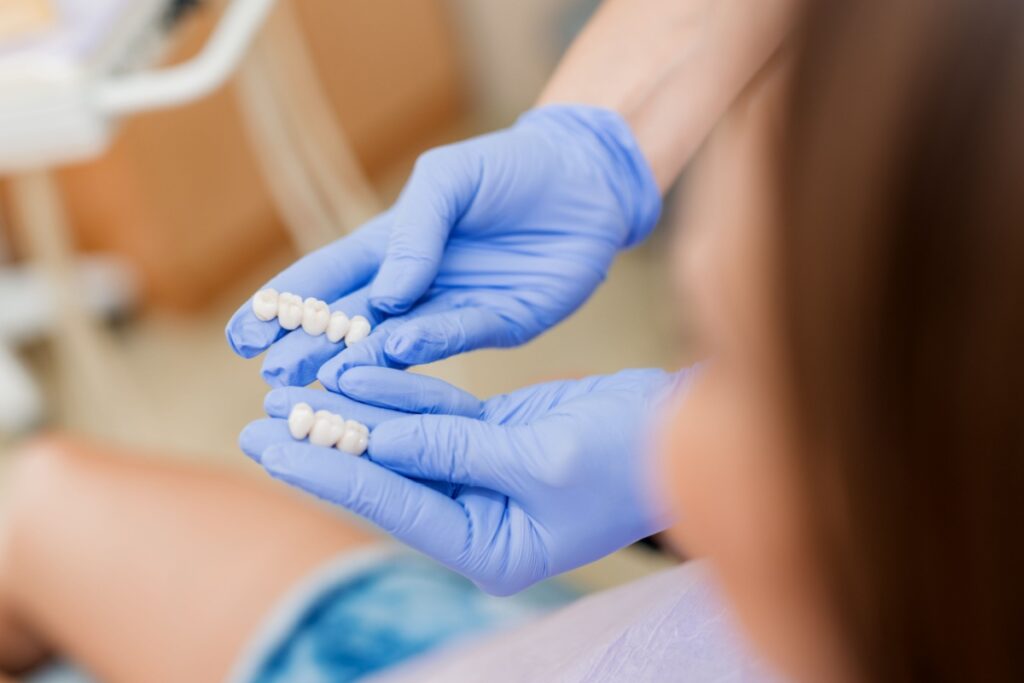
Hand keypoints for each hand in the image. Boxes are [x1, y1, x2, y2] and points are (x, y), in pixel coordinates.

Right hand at [225, 105, 660, 389]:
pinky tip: (394, 352)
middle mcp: (417, 284)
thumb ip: (413, 230)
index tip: (244, 336)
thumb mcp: (448, 180)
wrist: (586, 180)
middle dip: (311, 349)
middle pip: (352, 323)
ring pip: (397, 343)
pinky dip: (425, 347)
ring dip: (359, 361)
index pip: (327, 278)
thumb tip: (385, 295)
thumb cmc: (510, 168)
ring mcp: (455, 308)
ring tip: (321, 380)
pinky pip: (457, 337)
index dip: (284, 307)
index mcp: (394, 245)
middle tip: (275, 376)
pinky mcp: (500, 324)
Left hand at [239, 367, 689, 594]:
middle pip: (384, 475)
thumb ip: (455, 448)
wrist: (684, 429)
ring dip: (353, 411)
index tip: (267, 444)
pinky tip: (357, 371)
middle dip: (322, 445)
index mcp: (490, 547)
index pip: (390, 501)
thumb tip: (376, 437)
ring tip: (293, 388)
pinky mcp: (495, 439)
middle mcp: (479, 518)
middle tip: (258, 420)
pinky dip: (399, 392)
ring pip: (402, 440)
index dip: (325, 469)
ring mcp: (484, 477)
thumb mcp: (542, 458)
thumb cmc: (630, 459)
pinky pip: (435, 414)